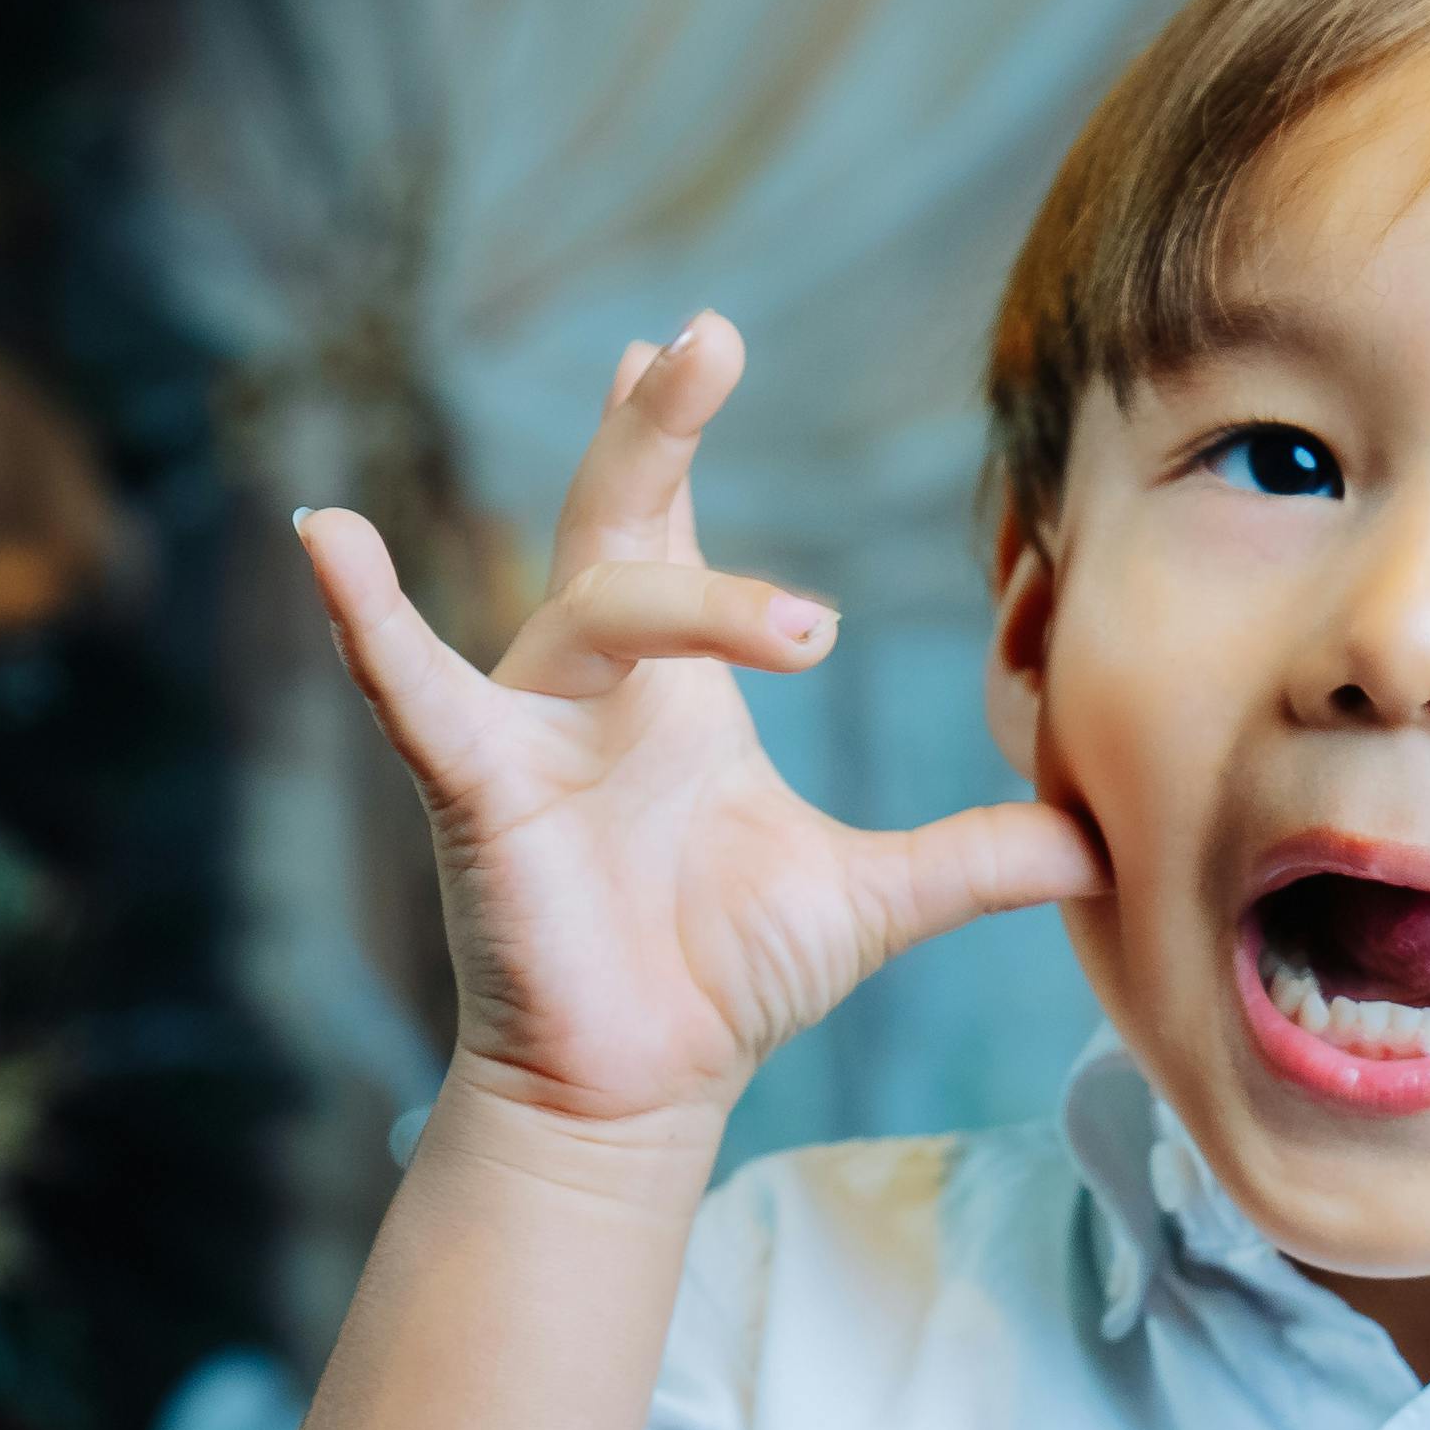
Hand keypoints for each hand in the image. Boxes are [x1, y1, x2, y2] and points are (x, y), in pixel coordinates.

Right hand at [295, 313, 1106, 1129]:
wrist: (636, 1095)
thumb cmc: (721, 980)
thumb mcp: (876, 900)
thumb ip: (980, 857)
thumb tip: (1103, 846)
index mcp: (674, 687)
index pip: (669, 529)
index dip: (672, 436)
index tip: (693, 335)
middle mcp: (594, 684)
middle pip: (618, 517)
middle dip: (658, 427)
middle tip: (706, 334)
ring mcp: (528, 729)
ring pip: (592, 605)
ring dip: (690, 594)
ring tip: (806, 632)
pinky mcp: (478, 791)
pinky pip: (414, 691)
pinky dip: (368, 619)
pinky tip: (326, 538)